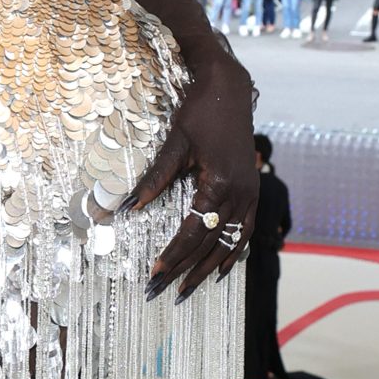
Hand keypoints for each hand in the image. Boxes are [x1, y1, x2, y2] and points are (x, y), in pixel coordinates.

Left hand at [127, 56, 257, 300]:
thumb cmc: (198, 112)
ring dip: (209, 266)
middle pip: (211, 242)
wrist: (228, 88)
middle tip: (164, 290)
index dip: (173, 254)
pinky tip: (222, 266)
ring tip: (190, 288)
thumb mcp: (174, 145)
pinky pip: (246, 229)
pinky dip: (234, 250)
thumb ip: (153, 180)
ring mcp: (250, 192)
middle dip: (186, 268)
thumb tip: (126, 208)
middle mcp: (240, 193)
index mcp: (219, 184)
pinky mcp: (252, 188)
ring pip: (231, 241)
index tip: (154, 273)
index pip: (192, 231)